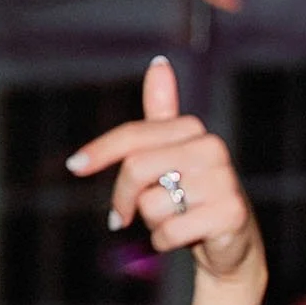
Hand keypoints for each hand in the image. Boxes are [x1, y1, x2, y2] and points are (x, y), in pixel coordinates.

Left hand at [67, 57, 259, 284]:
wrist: (231, 239)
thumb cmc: (191, 194)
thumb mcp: (172, 153)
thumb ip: (161, 114)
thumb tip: (159, 63)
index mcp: (192, 131)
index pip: (134, 136)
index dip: (101, 150)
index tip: (74, 166)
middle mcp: (211, 149)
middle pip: (136, 169)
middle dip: (123, 199)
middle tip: (123, 217)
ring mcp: (223, 181)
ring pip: (152, 206)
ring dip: (151, 224)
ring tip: (174, 219)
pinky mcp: (230, 213)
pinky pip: (170, 232)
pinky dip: (165, 241)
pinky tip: (185, 236)